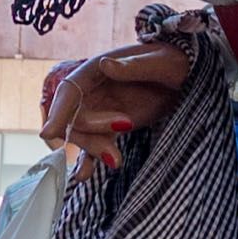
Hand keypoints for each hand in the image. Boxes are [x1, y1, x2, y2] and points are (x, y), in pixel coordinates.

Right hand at [42, 37, 197, 168]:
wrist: (189, 76)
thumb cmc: (176, 61)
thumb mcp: (161, 62)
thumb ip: (134, 66)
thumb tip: (105, 64)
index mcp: (98, 67)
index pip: (70, 90)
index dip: (58, 112)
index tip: (48, 134)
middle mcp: (92, 89)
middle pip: (73, 119)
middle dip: (88, 139)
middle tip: (114, 153)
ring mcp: (100, 109)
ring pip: (82, 135)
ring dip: (94, 150)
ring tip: (116, 161)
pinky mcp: (111, 126)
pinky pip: (94, 144)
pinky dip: (89, 160)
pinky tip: (84, 176)